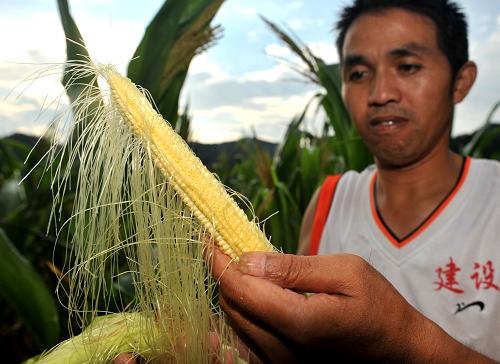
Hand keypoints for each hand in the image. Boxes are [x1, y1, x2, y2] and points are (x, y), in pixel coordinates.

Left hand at [211, 249, 490, 362]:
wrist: (396, 348)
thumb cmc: (378, 305)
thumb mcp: (345, 272)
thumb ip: (293, 268)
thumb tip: (247, 260)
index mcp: (299, 322)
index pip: (240, 289)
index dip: (220, 260)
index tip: (211, 236)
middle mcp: (283, 351)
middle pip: (231, 306)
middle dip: (224, 272)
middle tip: (229, 245)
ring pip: (234, 322)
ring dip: (232, 290)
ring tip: (243, 265)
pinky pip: (245, 338)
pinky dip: (242, 311)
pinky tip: (253, 293)